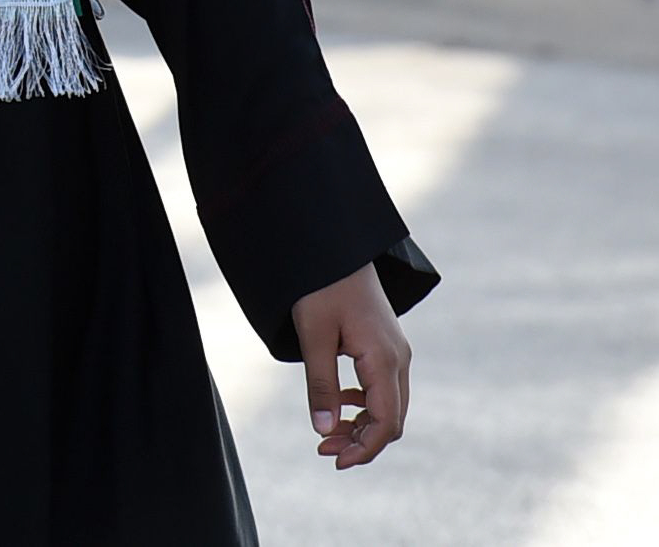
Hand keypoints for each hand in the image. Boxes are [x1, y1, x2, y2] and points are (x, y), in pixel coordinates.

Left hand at [292, 263, 410, 468]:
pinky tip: (338, 405)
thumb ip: (320, 385)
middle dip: (361, 441)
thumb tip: (323, 430)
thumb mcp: (313, 336)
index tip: (335, 461)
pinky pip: (383, 389)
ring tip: (326, 435)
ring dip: (361, 425)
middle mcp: (399, 360)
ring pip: (388, 406)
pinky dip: (363, 405)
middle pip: (391, 419)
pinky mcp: (387, 348)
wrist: (335, 250)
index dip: (365, 448)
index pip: (386, 421)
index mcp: (385, 359)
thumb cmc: (321, 288)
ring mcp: (397, 354)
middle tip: (324, 451)